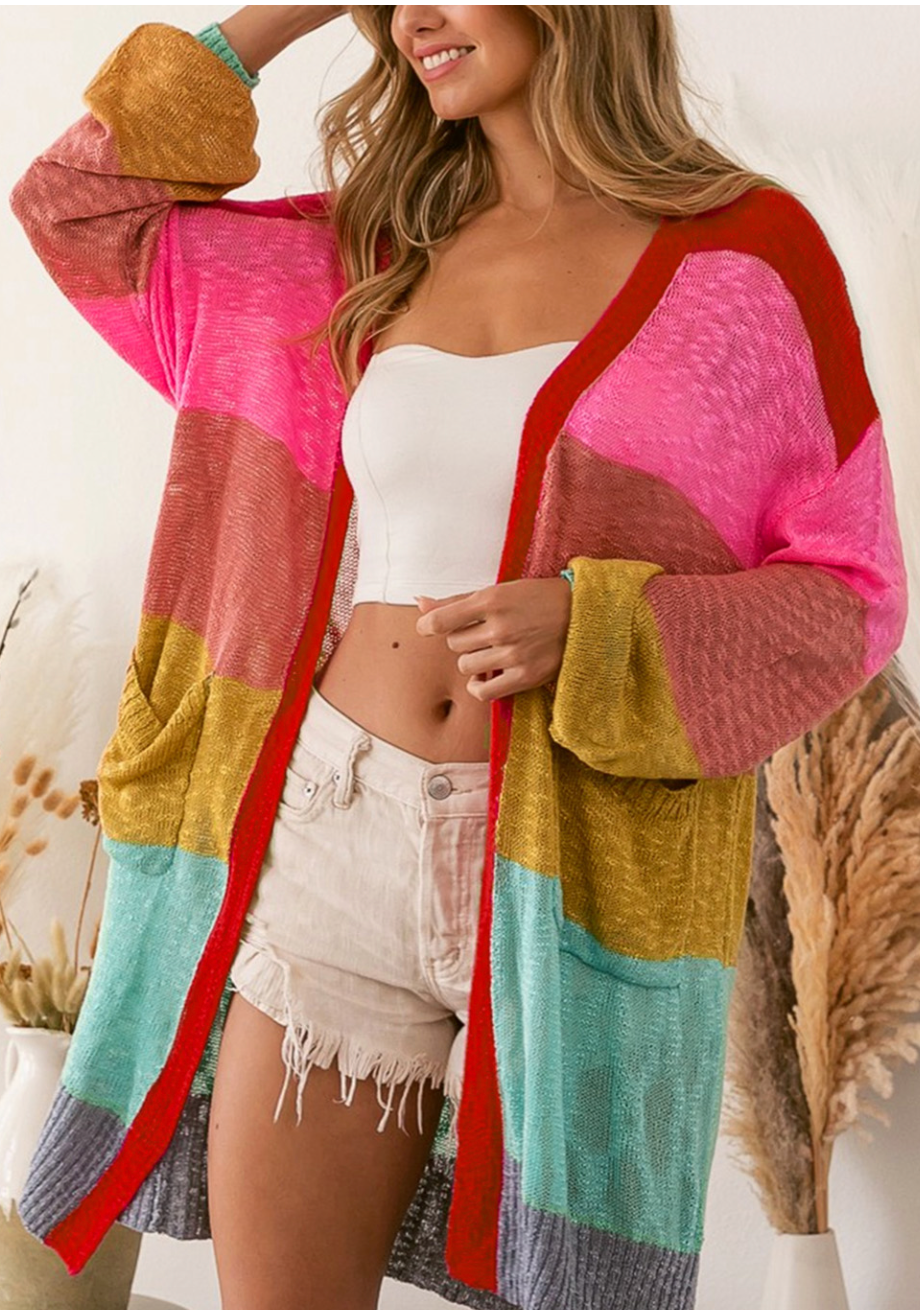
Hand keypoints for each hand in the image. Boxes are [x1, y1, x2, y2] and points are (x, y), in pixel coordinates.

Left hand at [415, 578, 572, 702]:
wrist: (582, 614)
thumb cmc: (536, 599)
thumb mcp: (498, 591)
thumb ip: (457, 601)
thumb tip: (418, 602)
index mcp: (492, 599)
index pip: (440, 620)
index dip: (428, 626)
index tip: (429, 627)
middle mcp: (500, 627)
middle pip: (453, 644)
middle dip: (462, 638)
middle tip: (482, 633)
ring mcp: (513, 653)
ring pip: (466, 666)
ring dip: (473, 660)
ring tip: (491, 651)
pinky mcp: (525, 676)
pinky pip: (483, 691)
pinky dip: (479, 686)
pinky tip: (487, 676)